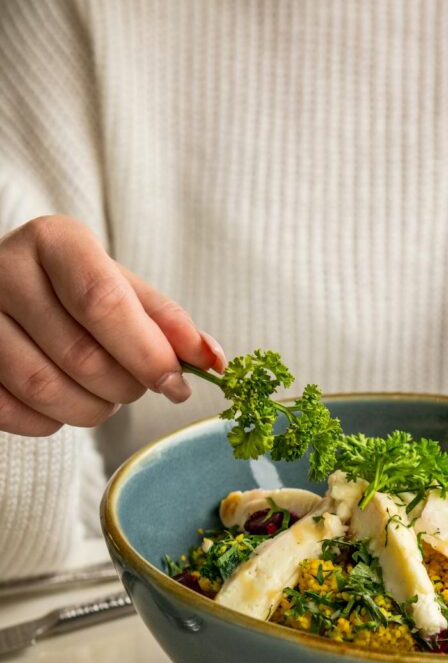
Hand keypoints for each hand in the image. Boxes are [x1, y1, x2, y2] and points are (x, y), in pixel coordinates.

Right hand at [0, 216, 224, 436]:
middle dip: (126, 386)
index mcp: (54, 241)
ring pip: (45, 389)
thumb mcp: (123, 289)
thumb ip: (167, 322)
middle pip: (81, 354)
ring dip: (93, 409)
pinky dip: (52, 421)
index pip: (102, 302)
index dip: (146, 352)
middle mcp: (4, 270)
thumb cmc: (76, 291)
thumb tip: (213, 359)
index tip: (176, 382)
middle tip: (138, 385)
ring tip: (104, 394)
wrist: (9, 294)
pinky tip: (65, 402)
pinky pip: (14, 412)